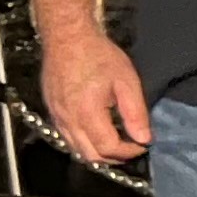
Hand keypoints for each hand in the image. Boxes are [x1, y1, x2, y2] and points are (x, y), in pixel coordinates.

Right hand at [35, 21, 150, 165]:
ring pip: (76, 150)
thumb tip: (144, 139)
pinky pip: (66, 138)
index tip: (142, 144)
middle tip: (131, 148)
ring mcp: (56, 117)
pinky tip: (98, 133)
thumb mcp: (127, 82)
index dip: (128, 152)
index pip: (108, 148)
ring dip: (98, 152)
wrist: (68, 38)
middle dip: (114, 158)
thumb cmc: (98, 56)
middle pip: (90, 156)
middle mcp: (68, 120)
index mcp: (87, 113)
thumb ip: (135, 114)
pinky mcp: (52, 112)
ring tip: (118, 143)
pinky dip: (84, 143)